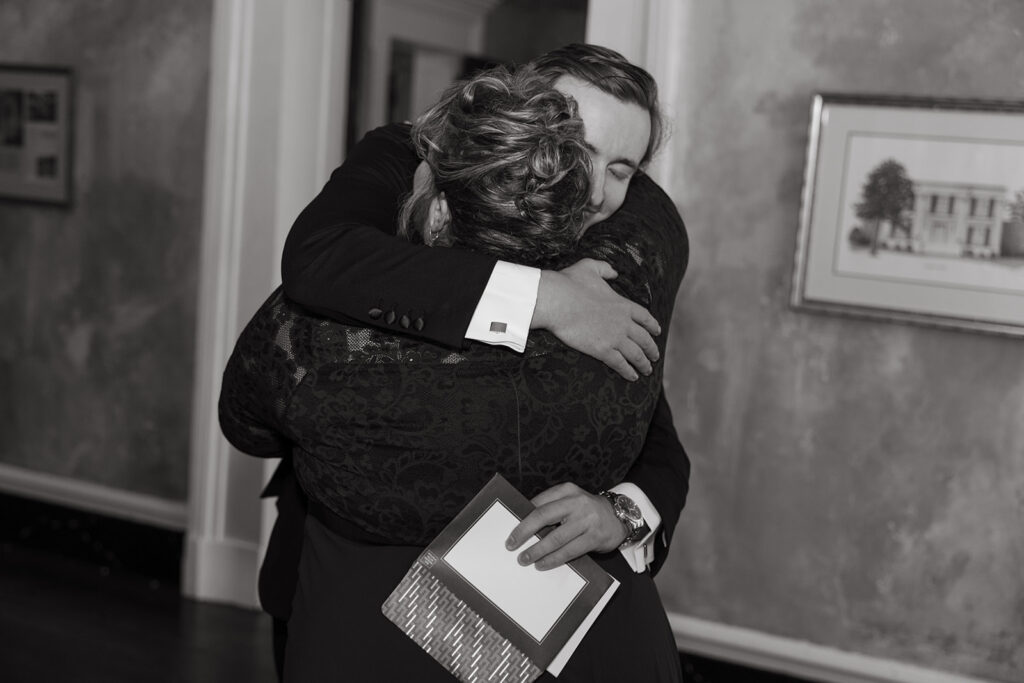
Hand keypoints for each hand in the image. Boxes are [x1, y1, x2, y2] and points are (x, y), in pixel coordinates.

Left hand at [505, 483, 626, 570]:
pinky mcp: (594, 537)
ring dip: (537, 550)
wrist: (619, 517)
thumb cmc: (587, 511)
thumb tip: (524, 524)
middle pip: (543, 516)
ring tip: (524, 559)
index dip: (522, 517)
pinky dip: (553, 559)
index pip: (539, 503)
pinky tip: (542, 564)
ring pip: (556, 537)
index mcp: (567, 490)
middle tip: (511, 544)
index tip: (510, 530)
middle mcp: (576, 502)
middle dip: (524, 532)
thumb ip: (551, 508)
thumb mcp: (571, 501)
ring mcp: (587, 519)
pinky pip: (569, 551)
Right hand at [532, 259, 659, 380]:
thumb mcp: (589, 267)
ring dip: (643, 364)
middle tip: (655, 356)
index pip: (644, 317)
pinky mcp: (602, 350)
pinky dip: (628, 371)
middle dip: (651, 349)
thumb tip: (614, 273)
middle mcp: (623, 322)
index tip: (657, 332)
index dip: (652, 325)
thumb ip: (605, 269)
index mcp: (623, 304)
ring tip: (647, 371)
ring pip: (636, 354)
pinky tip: (632, 377)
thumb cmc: (570, 283)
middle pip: (644, 339)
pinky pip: (620, 364)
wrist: (557, 301)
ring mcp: (615, 337)